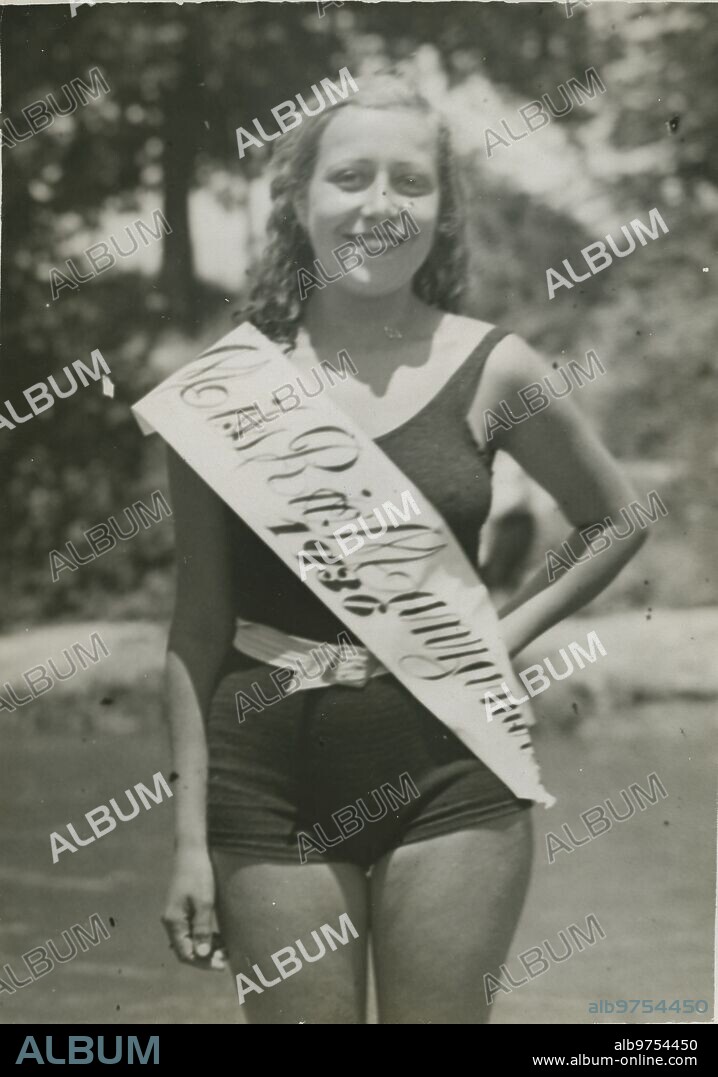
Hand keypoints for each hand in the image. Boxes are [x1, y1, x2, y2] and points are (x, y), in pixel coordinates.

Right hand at [162, 847, 226, 970]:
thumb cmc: (199, 874)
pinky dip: (204, 937)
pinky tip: (219, 939)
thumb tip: (202, 954)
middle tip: (226, 959)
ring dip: (206, 948)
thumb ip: (202, 929)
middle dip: (205, 957)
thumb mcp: (204, 902)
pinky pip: (191, 930)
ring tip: (225, 951)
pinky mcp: (183, 908)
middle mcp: (172, 921)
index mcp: (174, 921)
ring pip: (189, 940)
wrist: (192, 850)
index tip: (221, 965)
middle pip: (186, 949)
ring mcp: (177, 914)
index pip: (185, 953)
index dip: (203, 962)